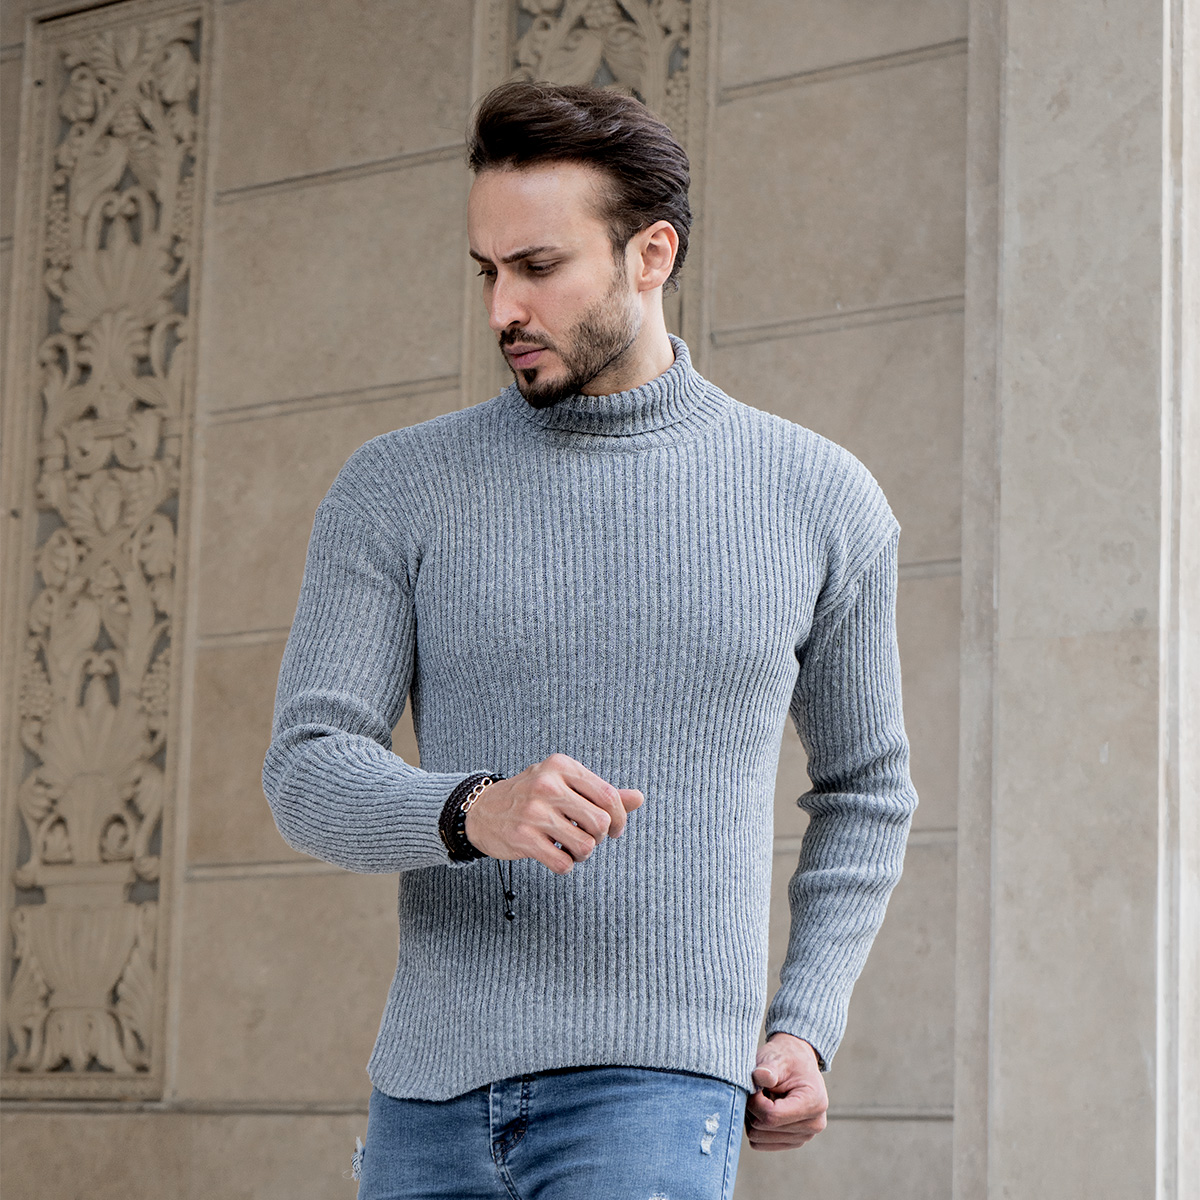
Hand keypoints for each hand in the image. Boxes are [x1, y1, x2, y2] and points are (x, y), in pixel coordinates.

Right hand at [464, 752, 643, 874]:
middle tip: (587, 838)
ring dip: (583, 854)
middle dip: (599, 837)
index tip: (614, 829)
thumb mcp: (564, 784)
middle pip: (599, 822)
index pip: (608, 795)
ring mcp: (534, 812)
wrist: (481, 810)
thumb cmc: (531, 796)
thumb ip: (600, 792)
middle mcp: (548, 785)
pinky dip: (565, 865)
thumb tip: (639, 798)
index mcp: (561, 766)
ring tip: (570, 848)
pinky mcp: (523, 838)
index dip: (619, 818)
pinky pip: (563, 863)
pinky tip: (555, 855)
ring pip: (585, 846)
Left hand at [744, 1032, 828, 1150]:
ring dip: (753, 1117)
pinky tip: (765, 1108)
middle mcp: (813, 1125)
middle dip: (752, 1108)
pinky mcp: (792, 1142)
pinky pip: (761, 1143)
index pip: (772, 1116)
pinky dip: (756, 1127)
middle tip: (757, 1088)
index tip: (753, 1085)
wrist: (798, 1062)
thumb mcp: (776, 1058)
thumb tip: (760, 1076)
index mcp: (813, 1102)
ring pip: (758, 1138)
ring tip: (763, 1097)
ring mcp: (804, 1137)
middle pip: (763, 1128)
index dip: (754, 1102)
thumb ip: (767, 1069)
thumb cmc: (787, 1059)